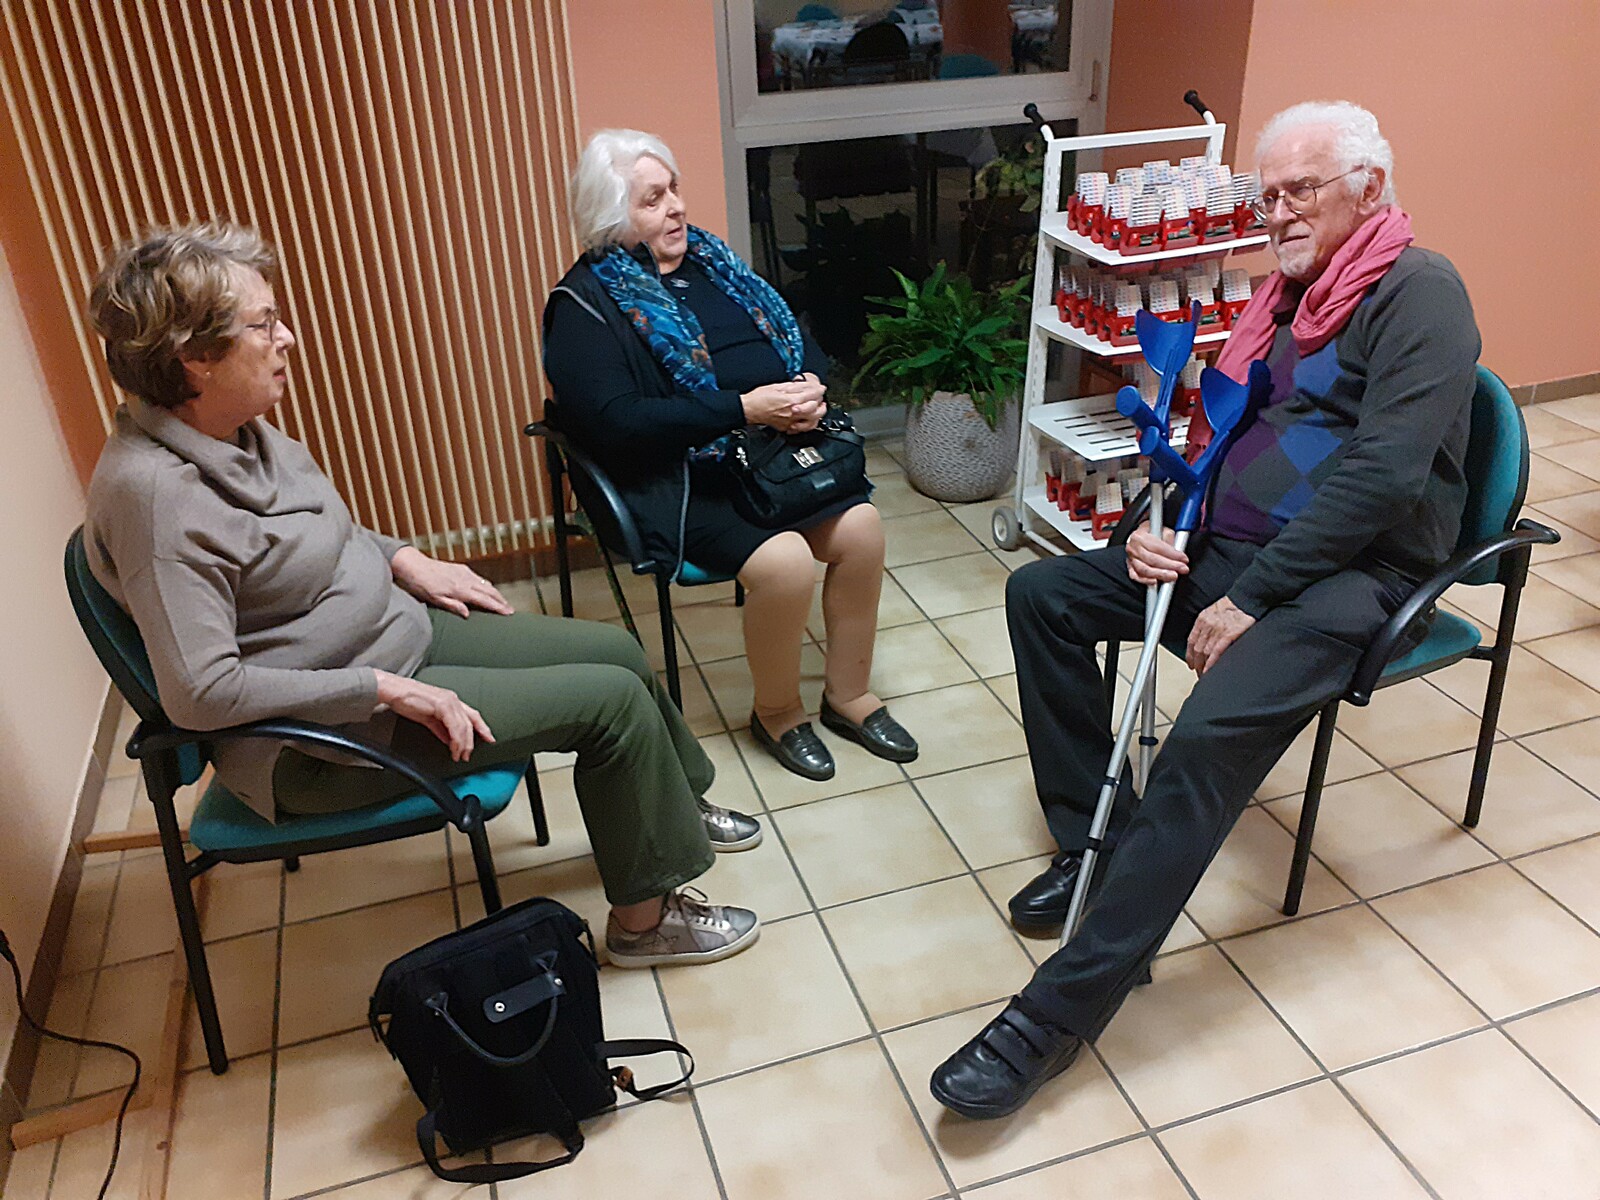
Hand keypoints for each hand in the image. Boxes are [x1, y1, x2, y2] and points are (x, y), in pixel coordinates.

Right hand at [374, 670, 494, 761]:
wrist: (394, 691)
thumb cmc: (407, 701)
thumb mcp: (428, 717)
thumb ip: (440, 728)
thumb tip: (449, 740)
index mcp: (451, 700)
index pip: (472, 715)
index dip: (482, 727)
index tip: (489, 738)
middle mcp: (453, 699)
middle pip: (470, 722)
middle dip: (472, 741)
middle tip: (468, 755)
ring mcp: (449, 701)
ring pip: (463, 726)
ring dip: (463, 744)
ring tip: (460, 756)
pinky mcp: (442, 705)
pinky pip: (454, 726)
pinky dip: (456, 740)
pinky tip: (454, 749)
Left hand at [390, 546, 512, 617]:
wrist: (412, 565)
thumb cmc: (420, 584)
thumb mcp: (434, 599)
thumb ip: (452, 606)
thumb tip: (468, 614)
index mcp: (460, 590)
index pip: (485, 600)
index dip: (498, 607)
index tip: (509, 613)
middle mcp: (465, 580)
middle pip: (490, 591)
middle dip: (502, 601)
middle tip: (511, 610)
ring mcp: (464, 572)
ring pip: (485, 584)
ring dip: (496, 593)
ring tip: (502, 602)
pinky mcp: (460, 568)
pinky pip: (478, 578)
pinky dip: (487, 585)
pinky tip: (486, 589)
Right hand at [741, 379, 825, 431]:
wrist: (749, 409)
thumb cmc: (759, 398)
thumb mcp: (778, 386)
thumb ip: (794, 386)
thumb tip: (805, 384)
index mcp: (791, 400)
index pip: (812, 395)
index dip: (819, 390)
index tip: (821, 388)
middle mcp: (792, 413)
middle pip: (815, 409)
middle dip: (821, 401)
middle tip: (821, 397)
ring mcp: (790, 422)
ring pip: (812, 421)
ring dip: (818, 414)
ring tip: (819, 408)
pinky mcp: (787, 428)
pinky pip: (803, 429)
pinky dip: (809, 424)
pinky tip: (810, 419)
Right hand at [1125, 524, 1189, 585]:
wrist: (1139, 537)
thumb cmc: (1152, 534)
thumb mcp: (1163, 531)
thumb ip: (1170, 541)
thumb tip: (1178, 553)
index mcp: (1141, 536)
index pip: (1158, 547)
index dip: (1173, 554)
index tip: (1184, 559)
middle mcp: (1134, 548)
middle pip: (1152, 559)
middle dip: (1170, 565)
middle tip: (1182, 569)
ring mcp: (1131, 559)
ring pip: (1145, 569)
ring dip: (1161, 574)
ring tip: (1173, 576)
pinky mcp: (1130, 567)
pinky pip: (1136, 576)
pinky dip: (1145, 580)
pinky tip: (1155, 581)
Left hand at [1186, 596, 1254, 675]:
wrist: (1247, 598)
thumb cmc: (1235, 605)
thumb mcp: (1215, 611)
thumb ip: (1208, 624)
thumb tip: (1206, 639)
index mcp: (1202, 619)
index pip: (1191, 641)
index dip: (1190, 655)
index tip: (1191, 663)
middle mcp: (1207, 625)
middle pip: (1197, 649)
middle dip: (1196, 664)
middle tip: (1199, 673)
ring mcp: (1216, 630)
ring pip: (1204, 653)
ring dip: (1203, 666)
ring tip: (1205, 675)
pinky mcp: (1228, 635)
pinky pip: (1215, 652)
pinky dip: (1211, 663)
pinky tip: (1210, 670)